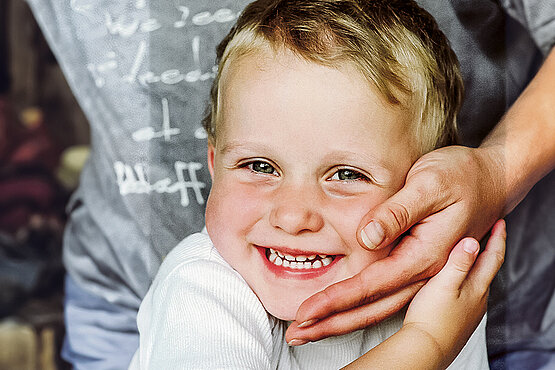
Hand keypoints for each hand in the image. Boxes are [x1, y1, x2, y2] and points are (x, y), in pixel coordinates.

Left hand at [286, 145, 505, 342]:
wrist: (491, 180)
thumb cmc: (461, 177)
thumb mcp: (429, 183)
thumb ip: (398, 211)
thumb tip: (366, 238)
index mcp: (424, 255)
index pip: (371, 286)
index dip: (335, 300)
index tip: (306, 312)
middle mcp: (424, 271)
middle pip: (373, 308)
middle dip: (332, 323)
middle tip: (297, 334)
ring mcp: (423, 272)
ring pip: (380, 307)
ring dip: (343, 321)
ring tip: (311, 329)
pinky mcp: (418, 266)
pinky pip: (387, 295)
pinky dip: (361, 307)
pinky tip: (343, 310)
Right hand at [340, 220, 505, 369]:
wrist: (426, 348)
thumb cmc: (432, 316)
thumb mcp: (444, 283)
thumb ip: (458, 262)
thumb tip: (472, 240)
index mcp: (477, 287)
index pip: (493, 258)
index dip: (497, 239)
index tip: (500, 222)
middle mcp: (478, 299)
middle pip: (488, 269)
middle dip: (489, 250)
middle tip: (488, 233)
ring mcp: (469, 311)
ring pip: (477, 282)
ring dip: (477, 265)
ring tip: (470, 254)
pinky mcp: (459, 320)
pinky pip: (467, 294)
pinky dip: (466, 281)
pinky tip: (455, 283)